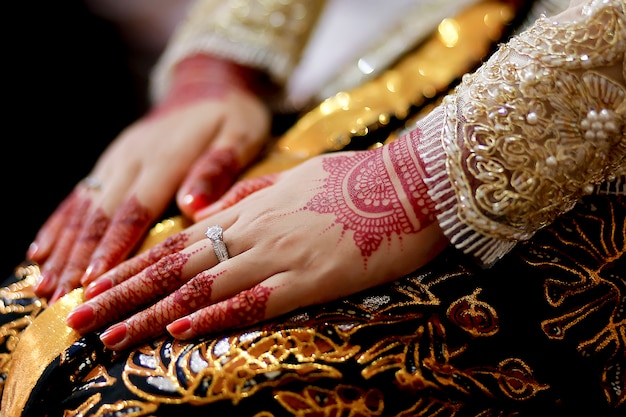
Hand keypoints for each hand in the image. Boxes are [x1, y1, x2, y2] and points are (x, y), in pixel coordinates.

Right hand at [29, 55, 270, 303]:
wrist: (209, 83)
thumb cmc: (232, 116)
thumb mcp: (239, 136)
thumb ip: (216, 170)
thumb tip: (193, 209)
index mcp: (165, 159)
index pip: (135, 210)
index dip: (112, 248)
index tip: (93, 282)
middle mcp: (133, 159)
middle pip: (100, 215)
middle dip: (77, 260)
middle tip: (60, 301)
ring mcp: (118, 159)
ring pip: (82, 208)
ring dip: (62, 249)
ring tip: (44, 287)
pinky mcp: (112, 161)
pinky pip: (79, 196)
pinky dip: (58, 226)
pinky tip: (40, 252)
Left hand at [65, 130, 448, 350]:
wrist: (408, 183)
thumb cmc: (355, 180)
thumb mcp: (296, 178)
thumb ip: (253, 195)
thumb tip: (215, 212)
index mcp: (251, 208)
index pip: (179, 243)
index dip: (134, 266)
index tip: (99, 286)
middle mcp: (256, 231)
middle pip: (177, 267)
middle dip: (125, 293)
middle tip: (80, 317)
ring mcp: (282, 255)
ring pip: (204, 287)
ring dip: (153, 313)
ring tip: (111, 335)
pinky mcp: (313, 278)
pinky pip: (255, 300)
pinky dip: (215, 316)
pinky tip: (181, 330)